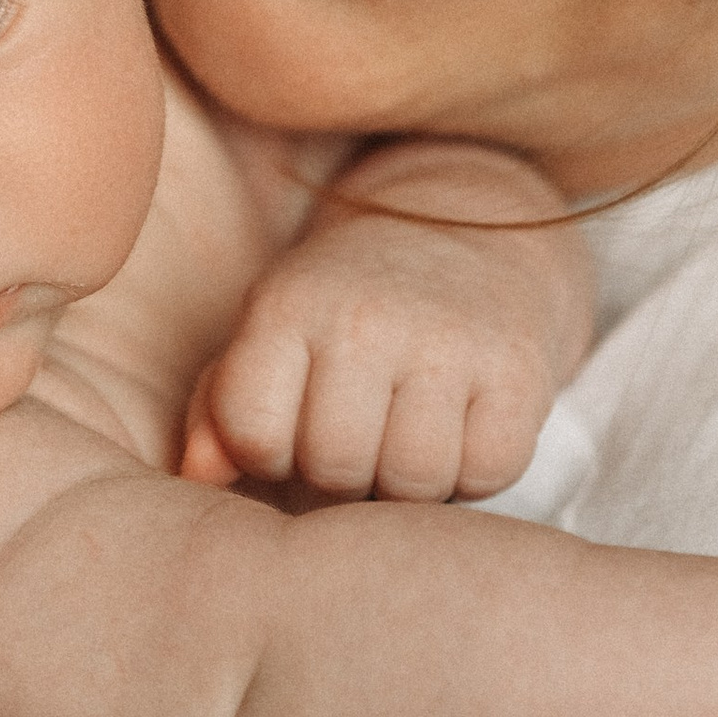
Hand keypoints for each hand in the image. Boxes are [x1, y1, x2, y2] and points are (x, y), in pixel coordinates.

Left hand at [180, 149, 590, 502]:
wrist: (467, 234)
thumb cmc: (347, 310)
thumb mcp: (273, 335)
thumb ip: (220, 409)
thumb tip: (196, 478)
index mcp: (290, 305)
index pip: (253, 432)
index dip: (269, 454)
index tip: (292, 431)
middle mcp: (368, 317)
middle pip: (335, 466)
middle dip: (342, 476)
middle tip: (360, 441)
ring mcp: (450, 342)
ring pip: (413, 480)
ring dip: (409, 482)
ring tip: (406, 438)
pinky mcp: (522, 370)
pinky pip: (486, 473)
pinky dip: (473, 473)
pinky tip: (460, 431)